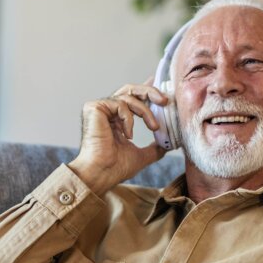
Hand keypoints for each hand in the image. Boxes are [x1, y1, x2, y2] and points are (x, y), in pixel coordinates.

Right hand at [68, 81, 168, 195]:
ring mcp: (100, 108)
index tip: (161, 93)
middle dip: (150, 92)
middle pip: (130, 89)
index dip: (147, 92)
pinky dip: (129, 119)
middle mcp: (107, 112)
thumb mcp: (142, 156)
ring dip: (145, 111)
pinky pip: (120, 104)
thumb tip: (167, 145)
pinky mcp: (94, 108)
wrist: (102, 173)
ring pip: (128, 96)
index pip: (132, 99)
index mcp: (116, 120)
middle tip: (165, 101)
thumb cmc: (115, 168)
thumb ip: (154, 148)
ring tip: (154, 127)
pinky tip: (127, 135)